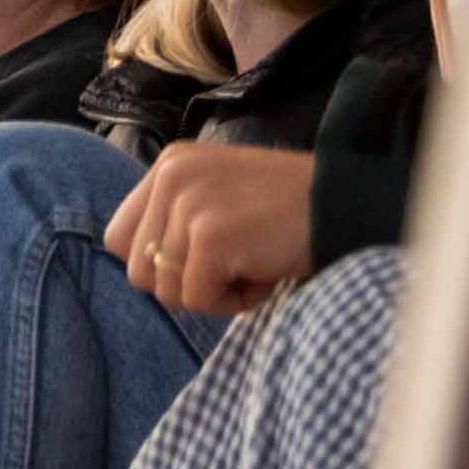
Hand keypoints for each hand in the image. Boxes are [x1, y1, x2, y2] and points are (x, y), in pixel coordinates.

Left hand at [107, 141, 315, 314]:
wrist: (348, 205)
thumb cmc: (289, 212)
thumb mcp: (219, 196)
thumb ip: (175, 220)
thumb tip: (143, 269)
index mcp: (168, 166)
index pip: (120, 239)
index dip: (160, 265)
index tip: (204, 261)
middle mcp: (170, 177)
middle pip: (139, 271)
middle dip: (187, 283)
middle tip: (237, 264)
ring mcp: (188, 204)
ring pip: (167, 291)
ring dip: (214, 293)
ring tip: (254, 263)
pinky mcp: (210, 236)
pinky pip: (199, 300)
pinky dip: (234, 302)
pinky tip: (265, 273)